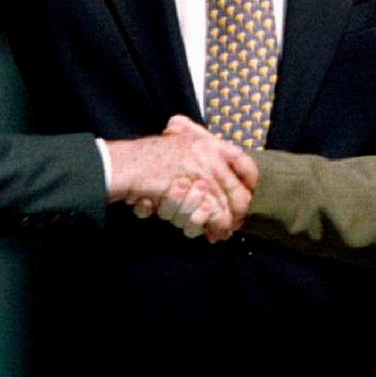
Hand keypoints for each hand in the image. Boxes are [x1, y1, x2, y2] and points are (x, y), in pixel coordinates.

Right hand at [108, 115, 257, 241]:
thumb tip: (222, 176)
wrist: (123, 165)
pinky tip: (207, 232)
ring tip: (218, 233)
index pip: (242, 160)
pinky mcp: (187, 190)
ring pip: (221, 206)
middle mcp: (206, 155)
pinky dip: (209, 226)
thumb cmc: (146, 159)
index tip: (253, 194)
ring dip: (221, 224)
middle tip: (235, 225)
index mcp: (206, 143)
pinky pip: (207, 214)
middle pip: (236, 190)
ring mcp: (197, 172)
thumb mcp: (177, 144)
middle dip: (238, 212)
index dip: (251, 179)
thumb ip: (198, 153)